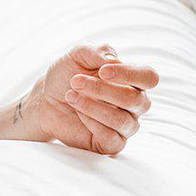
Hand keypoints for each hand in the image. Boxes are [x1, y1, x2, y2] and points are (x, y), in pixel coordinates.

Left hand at [30, 42, 157, 154]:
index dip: (129, 74)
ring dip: (93, 106)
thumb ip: (97, 51)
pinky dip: (92, 123)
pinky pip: (112, 138)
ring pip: (123, 121)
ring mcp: (125, 125)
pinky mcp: (112, 143)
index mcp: (132, 80)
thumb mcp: (77, 55)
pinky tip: (78, 113)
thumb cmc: (66, 75)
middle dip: (102, 89)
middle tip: (75, 81)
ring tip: (70, 95)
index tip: (102, 71)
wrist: (46, 99)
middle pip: (135, 100)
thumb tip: (113, 61)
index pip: (149, 77)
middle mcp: (134, 104)